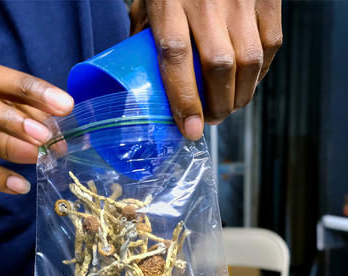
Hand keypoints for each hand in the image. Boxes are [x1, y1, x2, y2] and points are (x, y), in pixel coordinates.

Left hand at [131, 0, 281, 139]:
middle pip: (219, 66)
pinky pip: (269, 44)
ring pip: (249, 60)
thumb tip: (140, 81)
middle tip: (208, 121)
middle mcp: (208, 3)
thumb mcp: (147, 1)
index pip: (176, 59)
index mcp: (170, 4)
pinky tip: (247, 83)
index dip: (184, 100)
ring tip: (228, 108)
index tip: (188, 129)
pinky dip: (260, 72)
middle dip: (216, 105)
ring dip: (240, 95)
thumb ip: (144, 35)